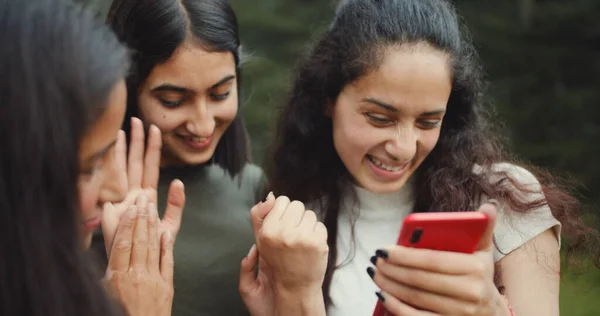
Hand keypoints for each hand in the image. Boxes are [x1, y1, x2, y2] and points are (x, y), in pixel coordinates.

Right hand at [102, 117, 184, 256]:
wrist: (136, 266)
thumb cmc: (152, 247)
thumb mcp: (169, 226)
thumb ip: (175, 205)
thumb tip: (178, 182)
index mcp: (145, 197)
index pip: (149, 167)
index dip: (153, 149)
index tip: (155, 129)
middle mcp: (130, 193)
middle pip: (134, 162)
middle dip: (136, 141)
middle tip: (137, 119)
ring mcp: (117, 198)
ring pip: (120, 167)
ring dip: (122, 149)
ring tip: (122, 128)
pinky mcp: (107, 207)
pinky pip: (107, 183)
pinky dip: (108, 166)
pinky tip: (108, 149)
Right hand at [104, 194, 174, 315]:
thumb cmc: (118, 313)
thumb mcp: (104, 291)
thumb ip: (107, 270)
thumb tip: (108, 248)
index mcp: (116, 278)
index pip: (122, 245)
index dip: (126, 224)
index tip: (129, 208)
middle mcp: (136, 277)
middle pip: (139, 242)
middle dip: (141, 218)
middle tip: (143, 199)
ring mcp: (153, 281)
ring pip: (153, 248)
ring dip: (152, 226)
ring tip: (152, 208)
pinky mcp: (166, 287)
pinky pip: (167, 263)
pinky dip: (166, 247)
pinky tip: (165, 233)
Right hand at [239, 193, 327, 315]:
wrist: (294, 287)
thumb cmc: (277, 262)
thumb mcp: (261, 239)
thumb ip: (260, 215)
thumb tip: (270, 196)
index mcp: (267, 231)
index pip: (281, 200)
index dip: (284, 212)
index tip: (283, 226)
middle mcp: (283, 233)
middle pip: (297, 204)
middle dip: (296, 217)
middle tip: (292, 235)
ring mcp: (301, 238)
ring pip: (310, 214)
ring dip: (307, 226)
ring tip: (301, 242)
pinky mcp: (317, 242)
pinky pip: (320, 225)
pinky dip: (317, 235)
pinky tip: (310, 247)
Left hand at [371, 203, 505, 315]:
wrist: (490, 313)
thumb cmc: (478, 276)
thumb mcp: (483, 252)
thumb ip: (482, 228)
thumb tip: (488, 206)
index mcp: (476, 268)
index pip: (432, 259)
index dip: (404, 255)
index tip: (384, 248)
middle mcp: (470, 292)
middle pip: (420, 279)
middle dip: (392, 268)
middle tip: (376, 259)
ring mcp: (459, 312)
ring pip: (415, 297)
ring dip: (390, 284)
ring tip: (375, 273)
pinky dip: (395, 306)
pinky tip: (382, 295)